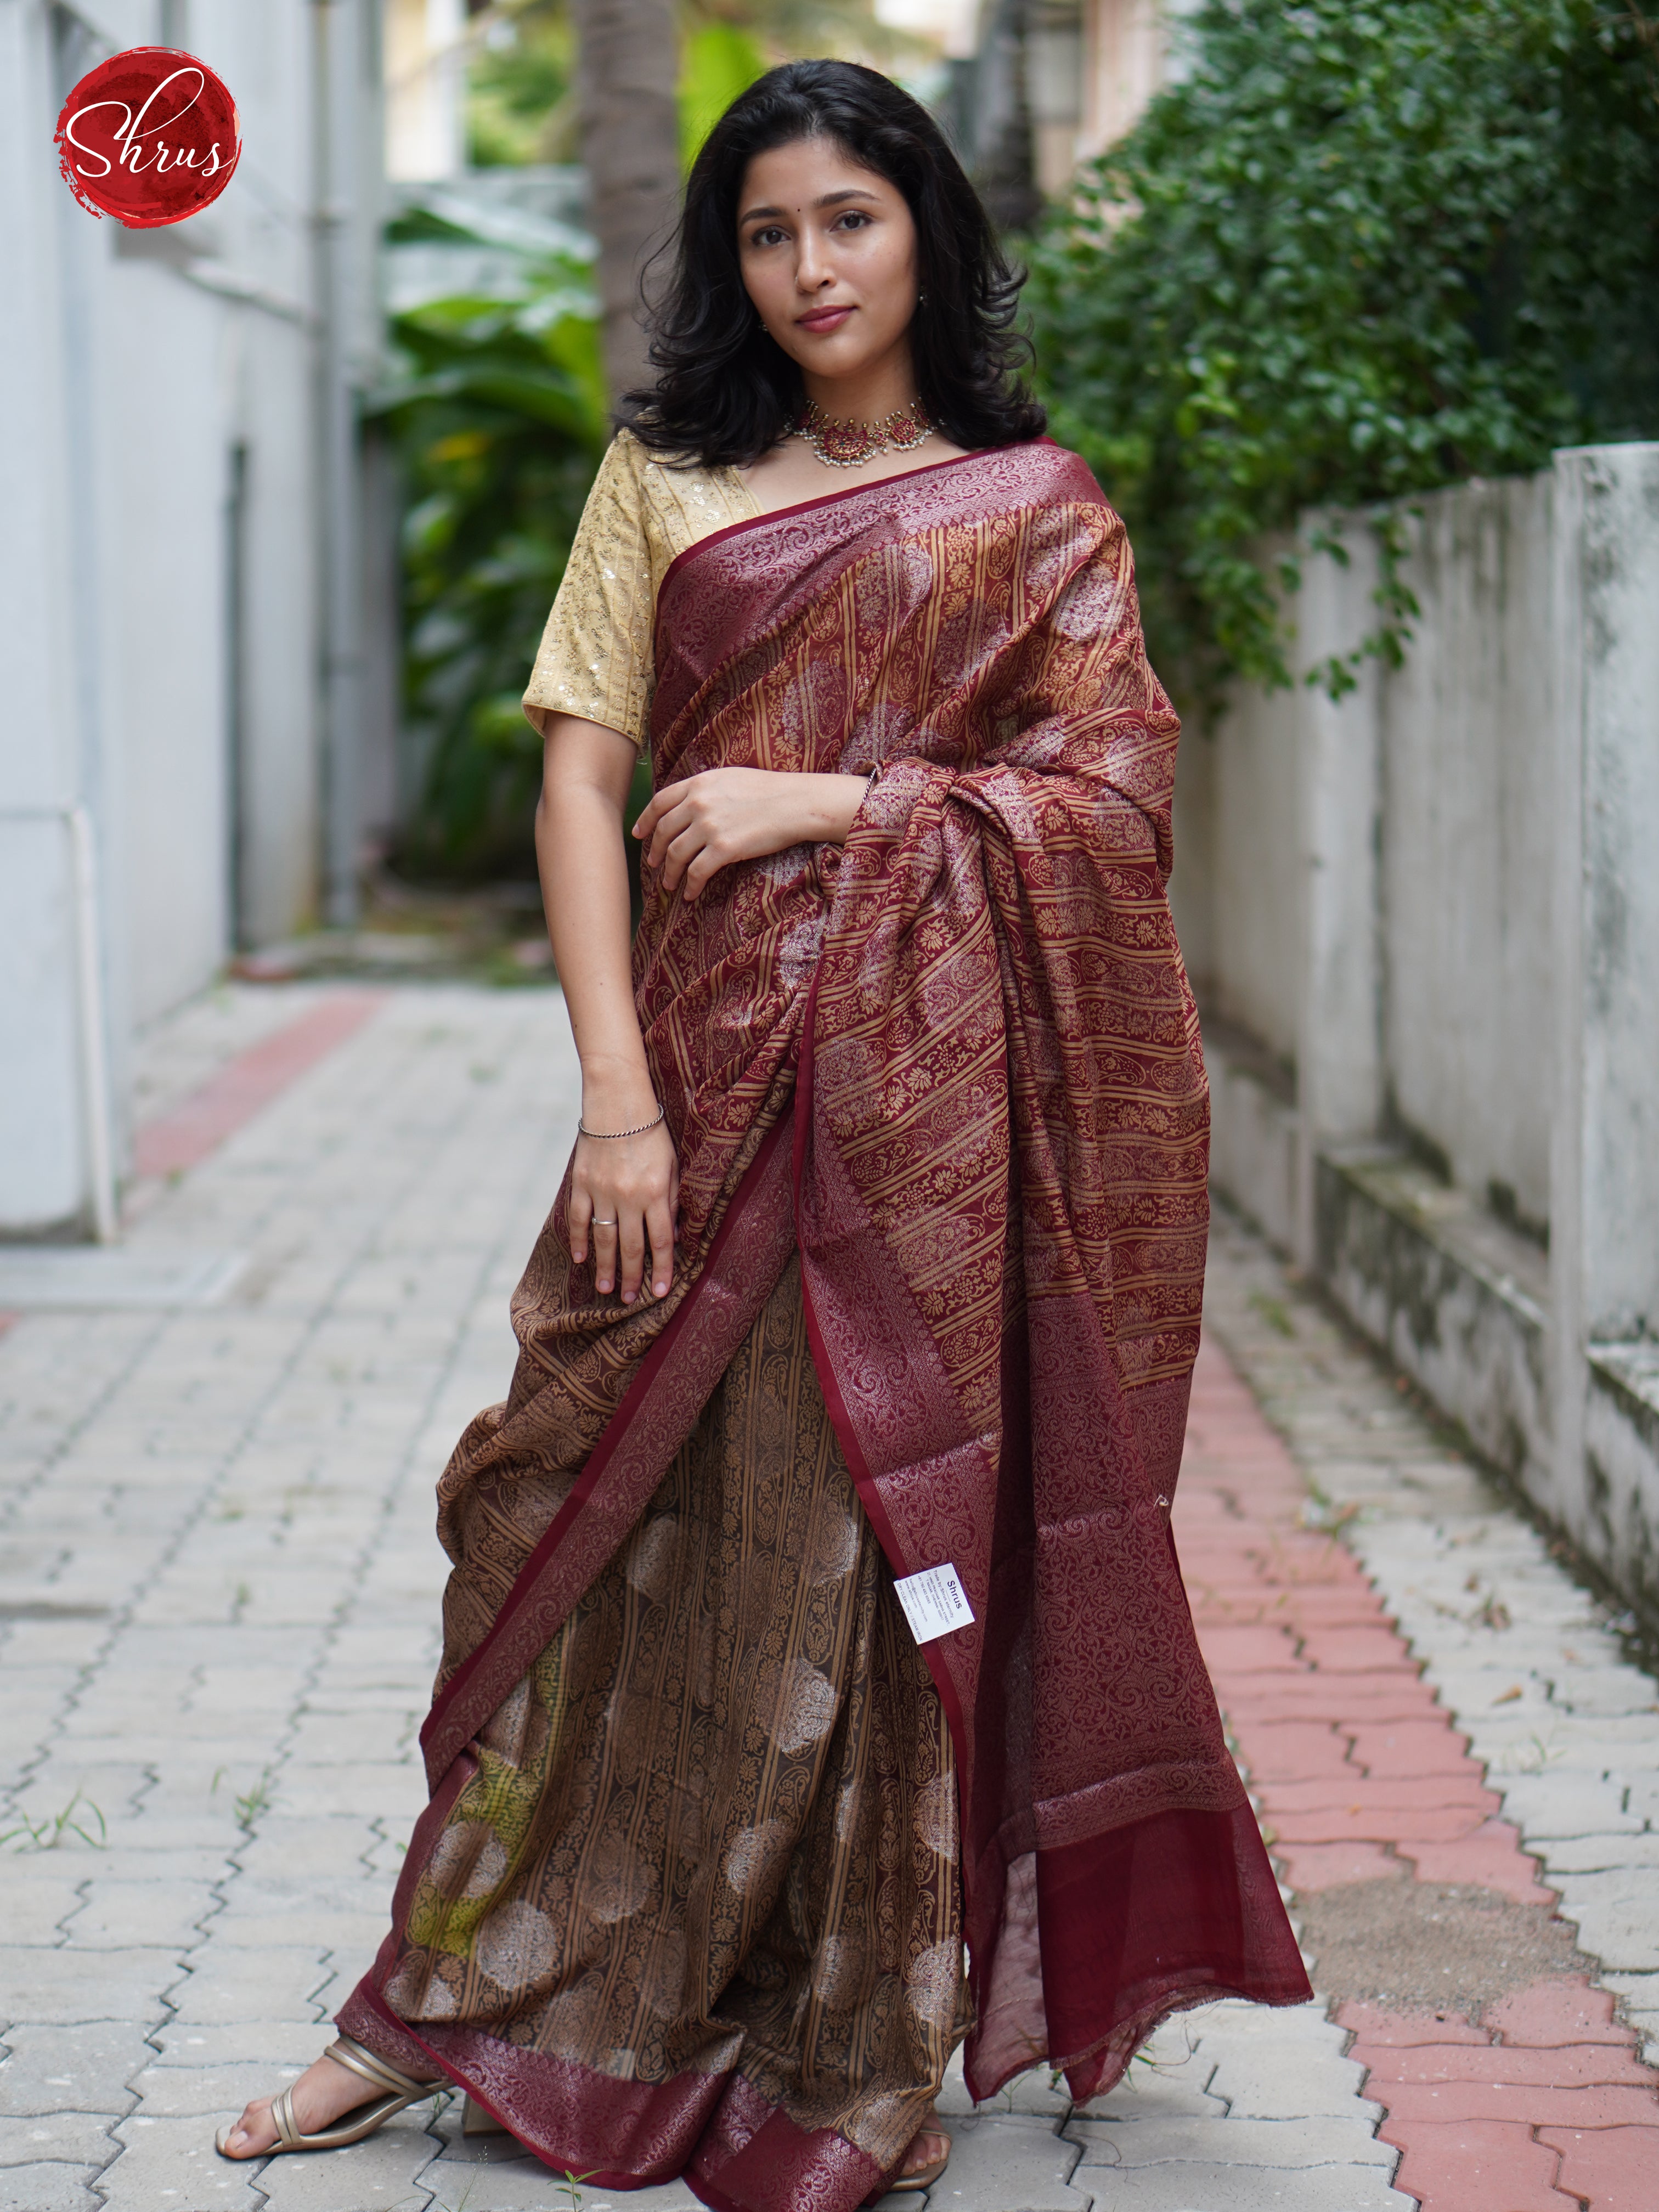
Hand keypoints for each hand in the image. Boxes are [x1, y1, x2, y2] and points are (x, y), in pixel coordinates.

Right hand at [569, 1112, 678, 1303]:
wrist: (618, 1101)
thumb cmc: (652, 1132)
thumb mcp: (673, 1165)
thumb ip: (672, 1200)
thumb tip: (670, 1235)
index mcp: (657, 1192)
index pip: (660, 1241)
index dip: (661, 1269)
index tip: (660, 1292)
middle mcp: (629, 1197)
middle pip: (631, 1246)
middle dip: (632, 1276)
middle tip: (630, 1299)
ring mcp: (602, 1191)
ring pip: (603, 1239)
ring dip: (605, 1267)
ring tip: (606, 1289)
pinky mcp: (582, 1183)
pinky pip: (579, 1218)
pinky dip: (579, 1239)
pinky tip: (580, 1258)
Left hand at [632, 768, 868, 898]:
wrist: (795, 803)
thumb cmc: (768, 791)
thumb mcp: (729, 778)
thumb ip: (704, 790)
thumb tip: (688, 804)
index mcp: (698, 784)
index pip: (659, 803)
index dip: (645, 820)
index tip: (639, 834)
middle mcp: (698, 803)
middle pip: (663, 831)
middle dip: (654, 850)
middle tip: (653, 864)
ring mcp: (709, 826)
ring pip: (675, 854)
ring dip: (669, 872)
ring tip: (669, 884)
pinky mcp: (724, 848)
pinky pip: (697, 872)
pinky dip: (691, 886)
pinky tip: (691, 894)